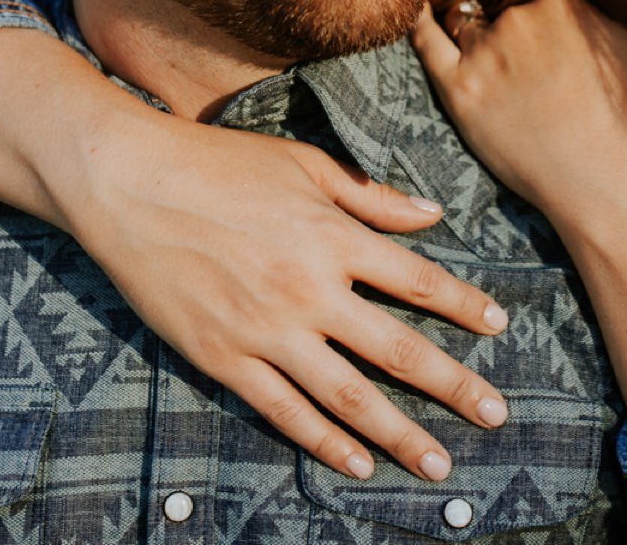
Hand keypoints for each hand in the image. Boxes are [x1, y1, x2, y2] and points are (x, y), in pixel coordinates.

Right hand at [57, 105, 510, 482]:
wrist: (127, 183)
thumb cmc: (217, 163)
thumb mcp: (303, 164)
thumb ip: (371, 195)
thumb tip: (434, 213)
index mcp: (334, 236)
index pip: (418, 281)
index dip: (465, 306)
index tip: (499, 327)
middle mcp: (309, 289)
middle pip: (398, 350)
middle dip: (453, 387)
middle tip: (496, 414)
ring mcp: (266, 330)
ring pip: (349, 396)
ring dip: (400, 434)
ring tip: (438, 463)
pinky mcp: (224, 358)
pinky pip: (284, 412)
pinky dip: (325, 443)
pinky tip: (359, 463)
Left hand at [409, 0, 626, 225]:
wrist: (611, 179)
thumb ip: (614, 20)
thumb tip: (601, 17)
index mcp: (563, 1)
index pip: (539, 1)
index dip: (546, 32)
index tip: (555, 58)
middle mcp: (519, 17)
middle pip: (503, 14)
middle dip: (515, 40)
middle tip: (532, 81)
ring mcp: (486, 52)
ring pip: (468, 29)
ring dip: (478, 45)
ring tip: (498, 80)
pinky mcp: (460, 89)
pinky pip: (426, 42)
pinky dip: (419, 23)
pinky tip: (416, 11)